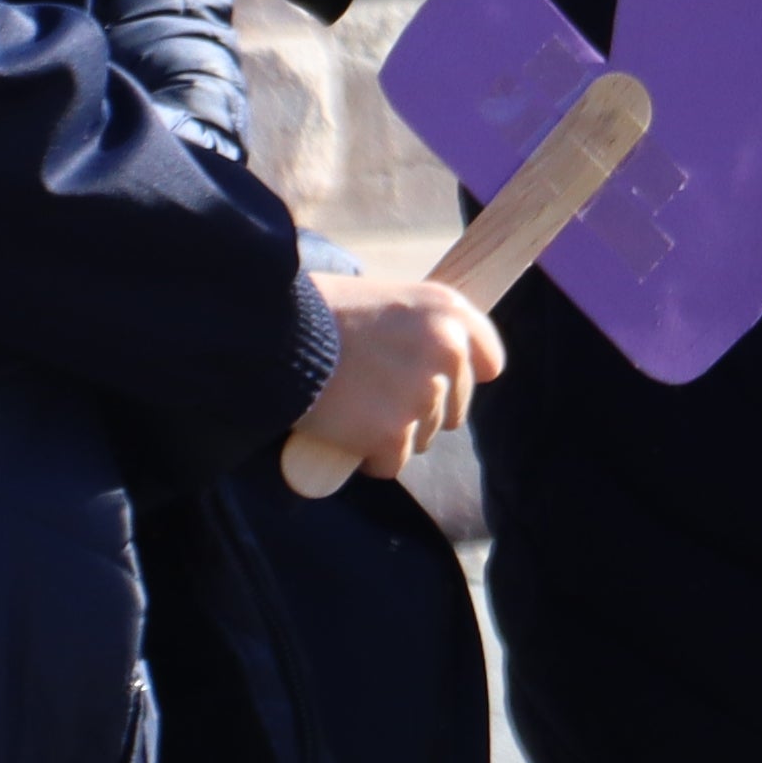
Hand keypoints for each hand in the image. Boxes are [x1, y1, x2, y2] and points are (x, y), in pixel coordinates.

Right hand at [294, 269, 503, 482]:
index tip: (435, 381)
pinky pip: (391, 463)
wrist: (272, 334)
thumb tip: (436, 366)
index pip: (488, 360)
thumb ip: (419, 330)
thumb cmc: (318, 312)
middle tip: (371, 394)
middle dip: (417, 410)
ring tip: (351, 405)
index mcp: (448, 310)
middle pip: (454, 409)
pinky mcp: (394, 434)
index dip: (459, 376)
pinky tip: (342, 428)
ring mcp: (422, 394)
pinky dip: (366, 456)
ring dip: (391, 433)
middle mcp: (447, 350)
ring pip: (423, 438)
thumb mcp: (384, 299)